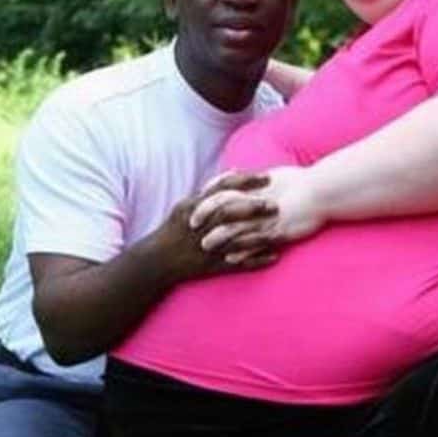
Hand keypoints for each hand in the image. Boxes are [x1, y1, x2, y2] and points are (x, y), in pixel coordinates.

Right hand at [155, 171, 279, 280]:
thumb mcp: (187, 204)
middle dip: (252, 208)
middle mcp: (201, 226)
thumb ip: (211, 189)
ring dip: (259, 235)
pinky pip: (238, 263)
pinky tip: (274, 256)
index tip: (267, 177)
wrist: (158, 260)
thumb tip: (236, 171)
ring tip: (280, 230)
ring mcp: (207, 247)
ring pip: (235, 239)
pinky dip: (257, 261)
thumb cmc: (176, 228)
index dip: (246, 181)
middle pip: (228, 213)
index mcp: (195, 207)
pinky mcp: (212, 265)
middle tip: (275, 204)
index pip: (223, 189)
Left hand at [190, 166, 325, 257]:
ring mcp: (267, 218)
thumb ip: (253, 181)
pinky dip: (243, 251)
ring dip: (220, 238)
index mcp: (255, 188)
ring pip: (237, 228)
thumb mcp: (274, 177)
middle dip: (207, 221)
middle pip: (224, 211)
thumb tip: (238, 177)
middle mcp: (258, 202)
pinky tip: (231, 259)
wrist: (324, 190)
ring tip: (206, 248)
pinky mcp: (279, 231)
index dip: (205, 203)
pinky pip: (257, 243)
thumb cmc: (301, 182)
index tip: (193, 212)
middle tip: (192, 231)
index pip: (222, 193)